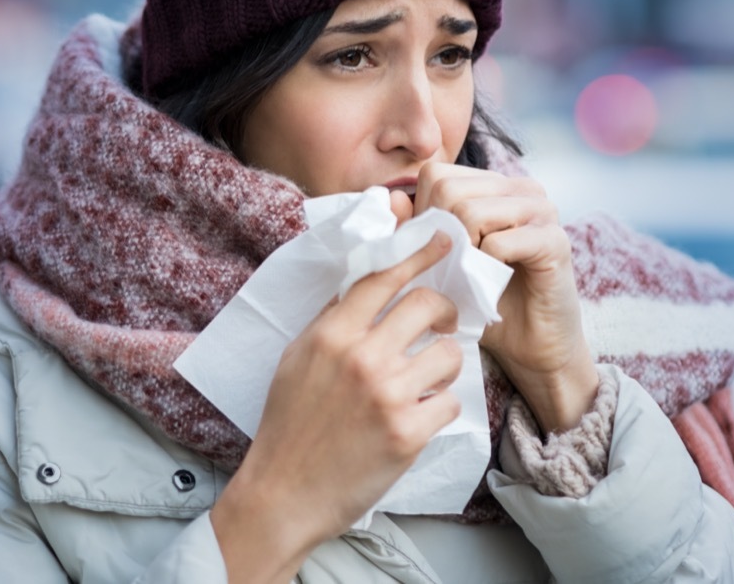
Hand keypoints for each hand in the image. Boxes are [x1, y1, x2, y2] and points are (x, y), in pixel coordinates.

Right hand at [211, 232, 462, 582]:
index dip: (418, 253)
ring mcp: (387, 395)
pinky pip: (449, 403)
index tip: (444, 241)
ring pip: (449, 355)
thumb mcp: (296, 358)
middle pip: (427, 305)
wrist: (283, 493)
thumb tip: (366, 282)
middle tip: (442, 324)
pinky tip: (419, 418)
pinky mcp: (408, 433)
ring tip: (427, 381)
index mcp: (332, 334)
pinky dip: (439, 409)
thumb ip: (332, 319)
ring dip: (444, 365)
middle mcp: (361, 357)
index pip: (384, 277)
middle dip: (444, 312)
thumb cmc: (288, 424)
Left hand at [413, 162, 597, 433]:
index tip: (437, 250)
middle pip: (450, 190)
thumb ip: (415, 229)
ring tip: (471, 275)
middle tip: (454, 268)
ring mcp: (542, 210)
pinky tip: (493, 283)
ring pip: (470, 211)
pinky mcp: (555, 240)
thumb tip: (393, 199)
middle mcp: (522, 188)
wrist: (532, 347)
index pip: (437, 174)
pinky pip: (498, 243)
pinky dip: (484, 269)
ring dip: (460, 254)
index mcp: (495, 185)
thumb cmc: (483, 301)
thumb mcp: (440, 261)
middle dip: (440, 236)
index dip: (424, 214)